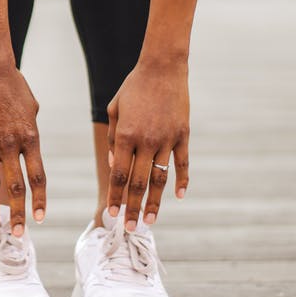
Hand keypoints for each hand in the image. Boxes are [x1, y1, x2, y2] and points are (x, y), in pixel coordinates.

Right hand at [0, 60, 46, 236]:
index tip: (39, 219)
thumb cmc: (15, 86)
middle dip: (18, 213)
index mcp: (30, 138)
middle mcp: (10, 144)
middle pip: (16, 186)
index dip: (39, 200)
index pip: (38, 176)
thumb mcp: (32, 110)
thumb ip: (30, 133)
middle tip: (18, 235)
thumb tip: (27, 149)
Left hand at [106, 59, 189, 229]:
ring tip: (150, 221)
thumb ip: (113, 139)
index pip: (119, 174)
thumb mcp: (114, 110)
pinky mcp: (183, 135)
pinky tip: (179, 197)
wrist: (163, 68)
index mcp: (125, 135)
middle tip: (130, 228)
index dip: (116, 197)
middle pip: (138, 183)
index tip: (112, 214)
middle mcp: (146, 141)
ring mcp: (167, 139)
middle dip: (133, 208)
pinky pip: (183, 164)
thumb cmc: (133, 88)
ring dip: (155, 202)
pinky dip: (182, 181)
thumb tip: (114, 166)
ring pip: (160, 178)